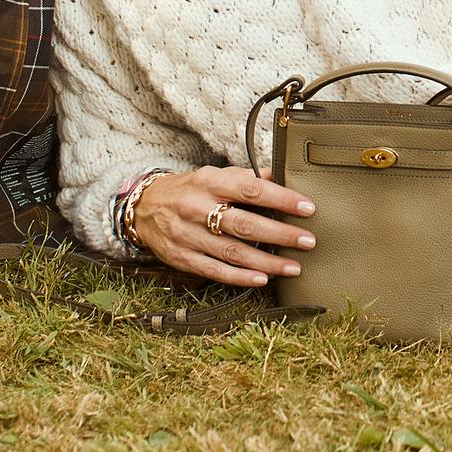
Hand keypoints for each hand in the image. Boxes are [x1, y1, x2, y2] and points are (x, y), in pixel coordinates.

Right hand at [131, 163, 315, 286]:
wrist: (144, 207)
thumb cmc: (189, 190)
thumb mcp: (215, 175)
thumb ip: (247, 177)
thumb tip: (281, 172)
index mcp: (211, 183)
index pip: (252, 190)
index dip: (281, 200)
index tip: (307, 208)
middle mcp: (198, 208)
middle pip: (245, 224)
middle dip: (281, 235)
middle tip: (308, 241)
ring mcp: (188, 235)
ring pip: (233, 252)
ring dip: (267, 262)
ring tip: (293, 266)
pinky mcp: (182, 258)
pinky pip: (215, 270)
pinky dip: (240, 277)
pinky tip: (262, 279)